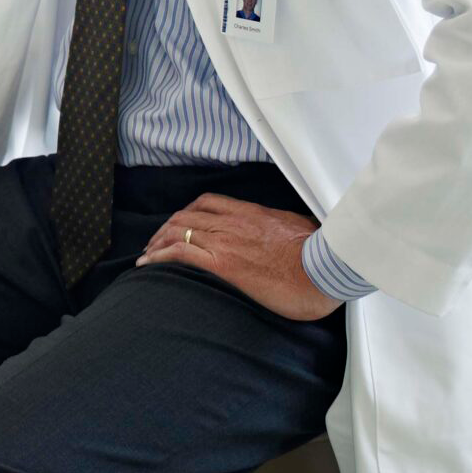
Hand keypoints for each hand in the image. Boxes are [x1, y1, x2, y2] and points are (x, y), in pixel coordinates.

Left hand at [136, 193, 340, 320]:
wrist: (324, 269)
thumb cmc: (320, 255)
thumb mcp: (302, 229)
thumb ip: (287, 227)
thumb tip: (292, 231)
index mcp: (251, 213)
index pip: (209, 203)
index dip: (188, 211)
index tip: (180, 222)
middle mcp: (233, 223)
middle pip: (187, 216)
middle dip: (166, 227)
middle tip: (156, 241)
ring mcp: (226, 241)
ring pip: (179, 231)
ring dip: (157, 241)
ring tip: (147, 254)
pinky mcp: (223, 264)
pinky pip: (181, 253)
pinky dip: (159, 255)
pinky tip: (148, 263)